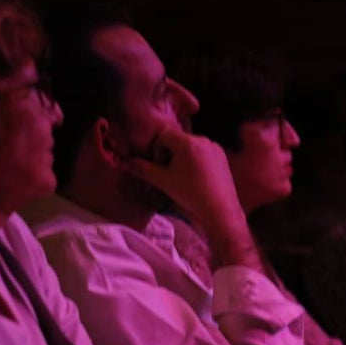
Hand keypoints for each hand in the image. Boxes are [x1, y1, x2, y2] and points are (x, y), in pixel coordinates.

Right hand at [123, 131, 258, 268]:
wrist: (220, 209)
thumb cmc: (190, 194)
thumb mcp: (163, 181)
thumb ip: (142, 169)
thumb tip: (123, 162)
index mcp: (188, 142)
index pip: (163, 135)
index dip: (157, 150)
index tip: (161, 168)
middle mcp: (203, 139)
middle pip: (177, 140)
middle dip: (170, 154)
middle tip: (170, 174)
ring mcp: (214, 147)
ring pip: (190, 146)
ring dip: (182, 158)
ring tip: (184, 178)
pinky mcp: (222, 156)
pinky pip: (203, 152)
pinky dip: (196, 161)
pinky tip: (197, 179)